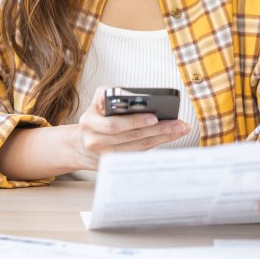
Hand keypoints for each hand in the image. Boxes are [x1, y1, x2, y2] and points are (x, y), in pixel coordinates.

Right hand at [70, 87, 189, 170]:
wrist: (79, 145)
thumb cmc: (95, 116)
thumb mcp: (98, 100)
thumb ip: (111, 93)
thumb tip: (133, 95)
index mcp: (89, 122)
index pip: (114, 124)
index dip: (135, 121)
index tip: (154, 117)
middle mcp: (95, 141)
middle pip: (132, 137)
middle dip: (158, 130)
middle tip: (178, 124)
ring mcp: (104, 157)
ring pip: (138, 148)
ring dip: (162, 139)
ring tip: (180, 129)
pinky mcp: (115, 166)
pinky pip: (138, 155)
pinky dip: (155, 145)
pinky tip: (169, 138)